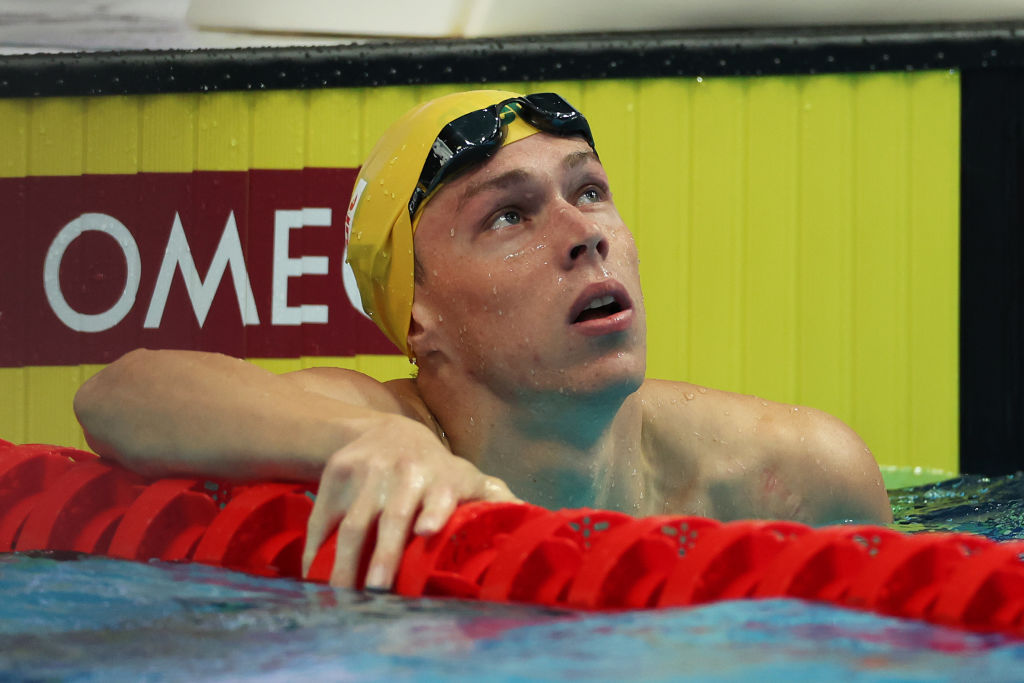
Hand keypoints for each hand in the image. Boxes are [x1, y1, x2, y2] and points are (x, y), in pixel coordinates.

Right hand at [301, 415, 518, 589]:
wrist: (385, 430)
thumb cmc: (435, 468)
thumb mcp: (466, 476)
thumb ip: (495, 496)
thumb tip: (529, 515)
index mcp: (440, 475)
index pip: (439, 492)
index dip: (434, 509)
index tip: (428, 531)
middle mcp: (403, 471)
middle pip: (390, 517)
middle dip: (383, 554)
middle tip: (376, 590)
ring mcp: (366, 472)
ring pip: (352, 522)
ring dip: (345, 561)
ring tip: (343, 594)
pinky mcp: (337, 474)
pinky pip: (322, 517)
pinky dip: (317, 548)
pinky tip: (315, 574)